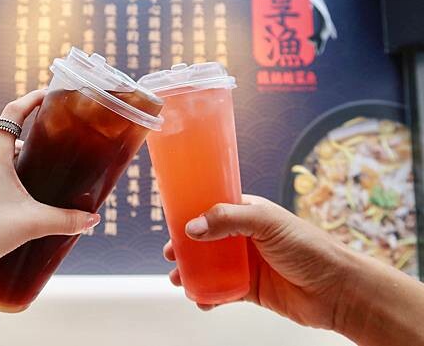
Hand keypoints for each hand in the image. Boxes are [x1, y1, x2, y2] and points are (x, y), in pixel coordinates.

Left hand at [0, 90, 99, 313]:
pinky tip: (2, 204)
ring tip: (27, 189)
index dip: (32, 100)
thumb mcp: (31, 224)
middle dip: (27, 149)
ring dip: (10, 169)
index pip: (13, 113)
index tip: (47, 94)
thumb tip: (91, 221)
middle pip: (6, 142)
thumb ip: (65, 221)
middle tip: (47, 161)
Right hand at [164, 195, 350, 329]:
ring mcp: (247, 263)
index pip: (213, 208)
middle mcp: (245, 237)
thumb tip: (192, 227)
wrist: (337, 290)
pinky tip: (201, 300)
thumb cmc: (309, 248)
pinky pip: (221, 291)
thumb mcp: (266, 223)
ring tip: (178, 280)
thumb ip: (228, 220)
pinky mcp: (251, 288)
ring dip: (192, 272)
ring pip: (210, 266)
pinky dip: (208, 295)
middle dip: (185, 247)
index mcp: (248, 213)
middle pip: (206, 239)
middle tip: (170, 254)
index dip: (191, 214)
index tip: (172, 221)